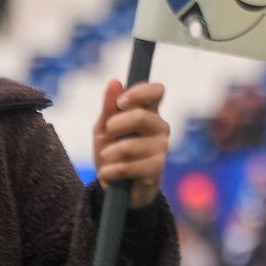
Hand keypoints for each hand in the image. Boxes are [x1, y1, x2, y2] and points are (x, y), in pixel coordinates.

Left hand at [93, 80, 169, 210]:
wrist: (115, 184)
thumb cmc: (112, 151)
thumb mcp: (104, 128)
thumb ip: (109, 107)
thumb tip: (114, 81)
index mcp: (149, 111)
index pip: (157, 90)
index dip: (140, 92)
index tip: (121, 102)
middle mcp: (160, 126)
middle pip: (142, 116)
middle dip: (116, 126)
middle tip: (108, 133)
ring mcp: (161, 147)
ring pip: (132, 145)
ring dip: (110, 153)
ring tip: (106, 160)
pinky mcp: (156, 169)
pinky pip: (130, 166)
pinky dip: (112, 171)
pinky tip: (109, 173)